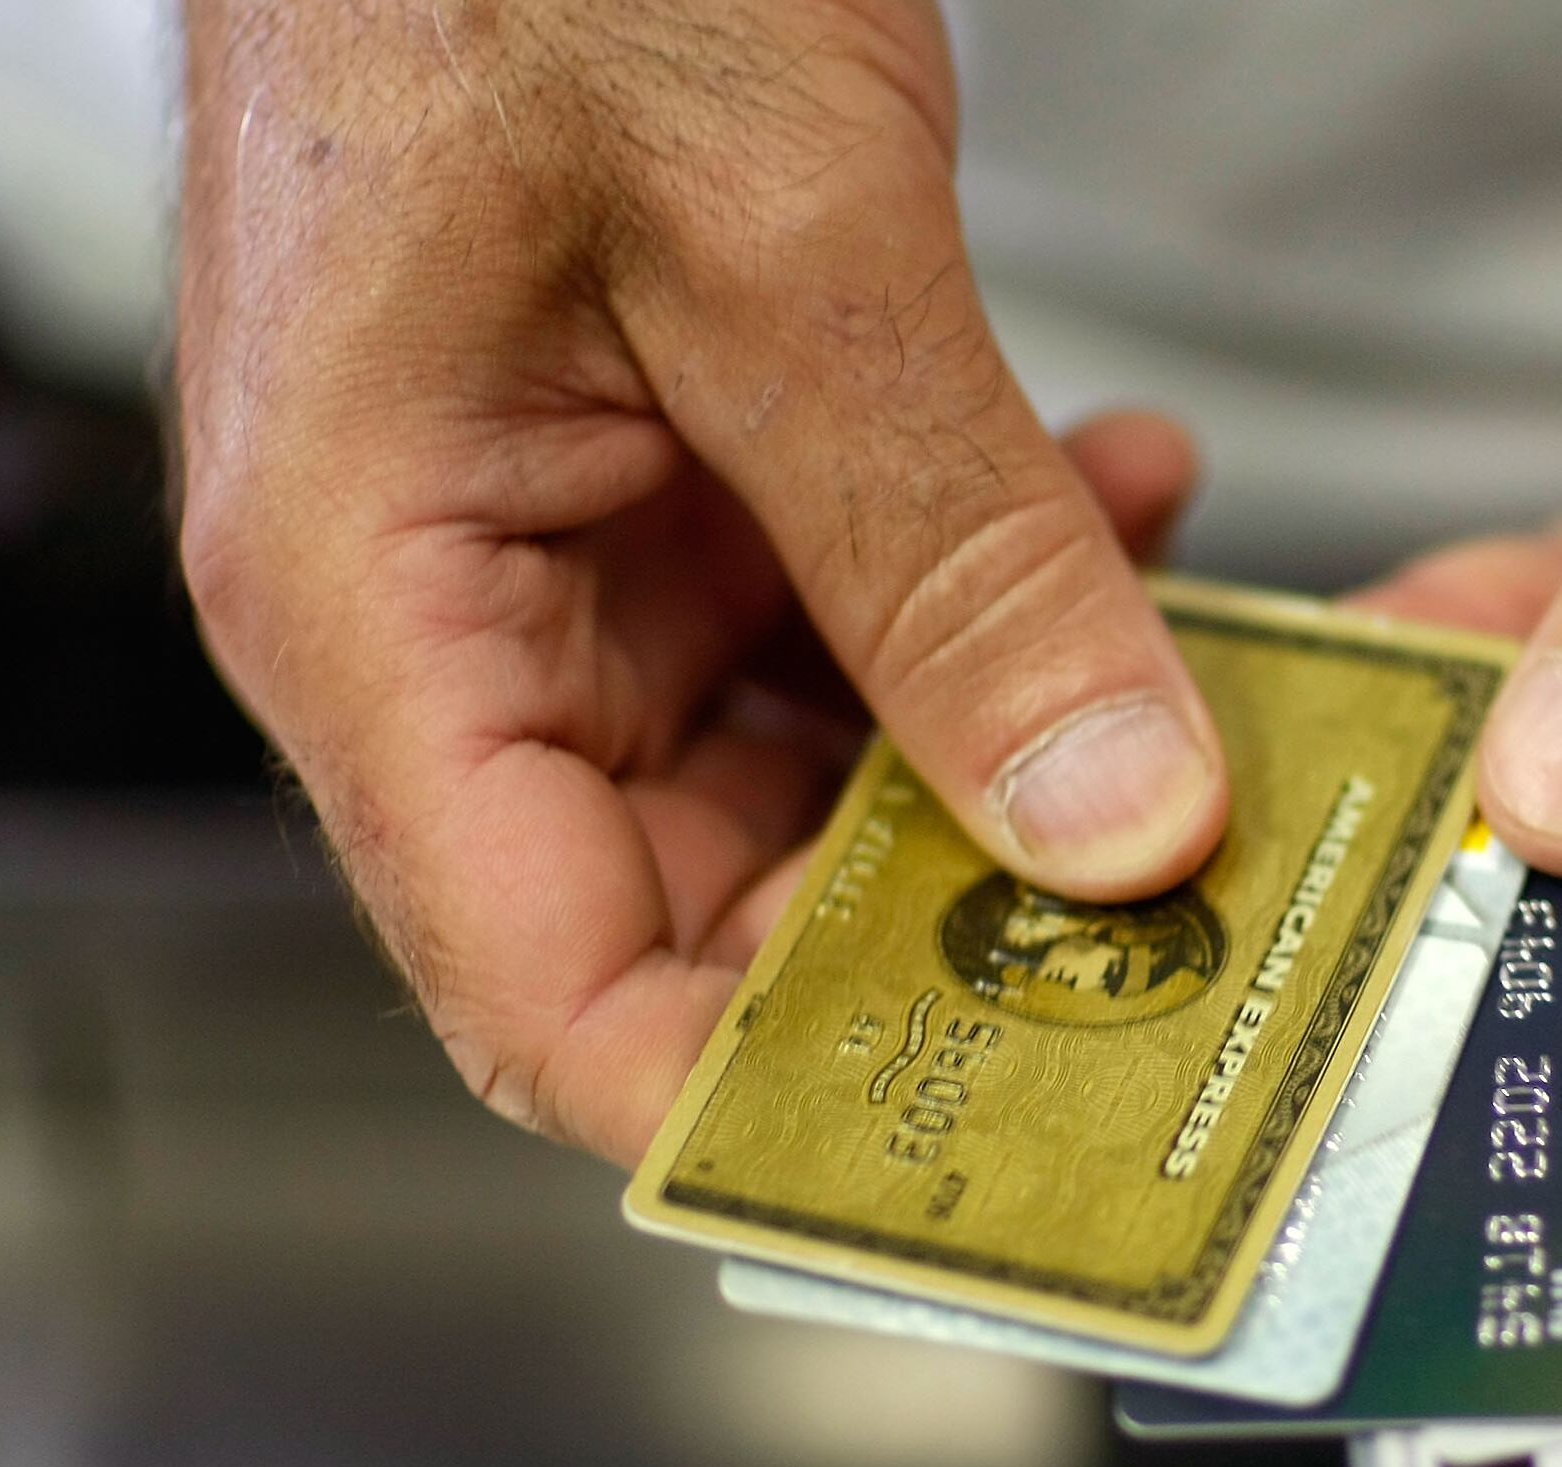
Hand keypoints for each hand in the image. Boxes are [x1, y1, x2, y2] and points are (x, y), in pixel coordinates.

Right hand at [176, 1, 1221, 1164]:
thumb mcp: (782, 245)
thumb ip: (953, 554)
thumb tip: (1111, 814)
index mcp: (376, 600)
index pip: (545, 993)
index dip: (764, 1101)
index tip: (999, 1126)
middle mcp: (452, 607)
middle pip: (695, 902)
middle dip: (941, 912)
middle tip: (1171, 896)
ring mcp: (563, 538)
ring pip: (798, 762)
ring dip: (998, 732)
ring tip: (1185, 675)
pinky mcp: (662, 464)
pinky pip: (836, 609)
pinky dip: (987, 587)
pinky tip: (1118, 499)